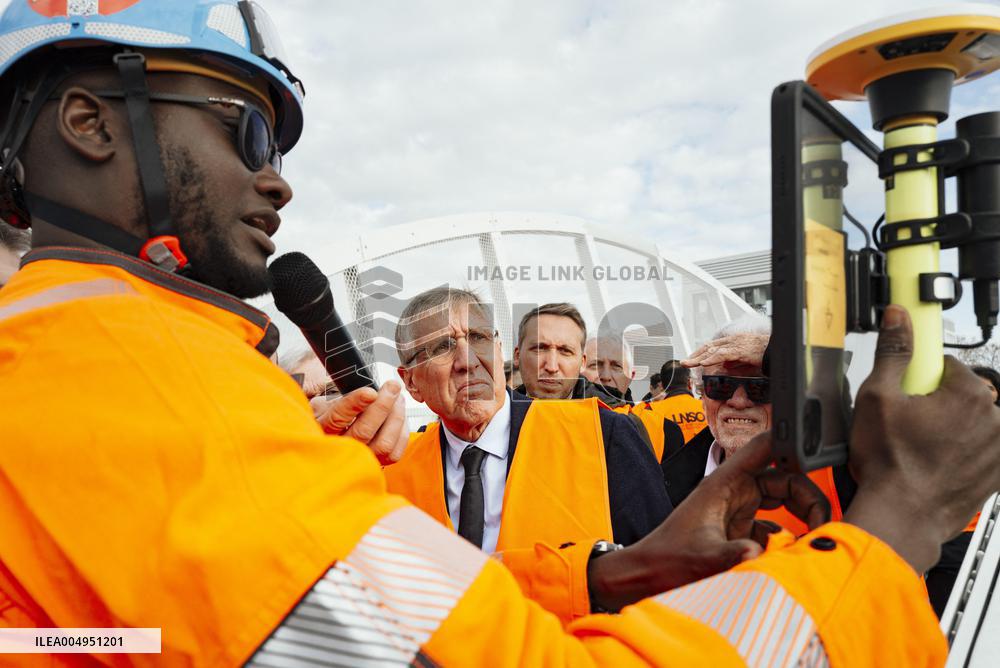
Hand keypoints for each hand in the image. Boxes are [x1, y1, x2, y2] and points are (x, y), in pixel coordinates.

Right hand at [311, 381, 408, 464]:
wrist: (332, 438)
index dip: (355, 404)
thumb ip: (341, 396)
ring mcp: (358, 458)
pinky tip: (400, 417)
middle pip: (363, 432)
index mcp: (322, 428)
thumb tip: (367, 391)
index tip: (370, 392)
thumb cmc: (331, 416)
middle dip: (382, 406)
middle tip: (392, 387)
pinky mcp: (376, 463)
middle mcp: (339, 448)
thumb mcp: (324, 401)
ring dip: (396, 418)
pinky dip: (402, 432)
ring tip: (398, 399)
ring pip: (383, 444)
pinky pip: (394, 453)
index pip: (337, 418)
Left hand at [588, 432, 828, 610]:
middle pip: (785, 478)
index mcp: (724, 483)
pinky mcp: (739, 530)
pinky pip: (774, 527)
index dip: (792, 443)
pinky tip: (793, 556)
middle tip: (822, 525)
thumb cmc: (665, 561)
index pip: (764, 447)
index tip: (819, 458)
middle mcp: (734, 491)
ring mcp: (738, 509)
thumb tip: (758, 553)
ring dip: (802, 517)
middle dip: (809, 497)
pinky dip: (788, 539)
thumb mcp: (700, 559)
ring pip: (783, 500)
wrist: (645, 576)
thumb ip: (730, 555)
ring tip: (814, 540)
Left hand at [682, 333, 768, 369]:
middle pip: (708, 347)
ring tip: (689, 363)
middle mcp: (731, 341)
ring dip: (699, 358)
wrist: (776, 348)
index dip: (700, 353)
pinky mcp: (740, 350)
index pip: (711, 346)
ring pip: (712, 350)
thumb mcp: (745, 358)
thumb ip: (734, 361)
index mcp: (732, 342)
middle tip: (684, 362)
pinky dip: (712, 358)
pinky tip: (704, 363)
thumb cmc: (763, 352)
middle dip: (695, 355)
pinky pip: (723, 354)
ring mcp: (735, 344)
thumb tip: (724, 366)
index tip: (691, 360)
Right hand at [844, 305, 999, 571]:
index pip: (944, 363)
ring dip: (950, 427)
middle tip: (907, 423)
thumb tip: (899, 319)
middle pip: (960, 392)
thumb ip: (893, 352)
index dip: (917, 376)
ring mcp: (998, 448)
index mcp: (969, 393)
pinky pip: (980, 448)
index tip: (906, 391)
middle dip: (935, 402)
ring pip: (971, 421)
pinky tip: (935, 461)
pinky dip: (962, 451)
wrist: (902, 516)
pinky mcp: (997, 472)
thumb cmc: (891, 465)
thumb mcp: (877, 397)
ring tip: (919, 446)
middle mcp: (994, 419)